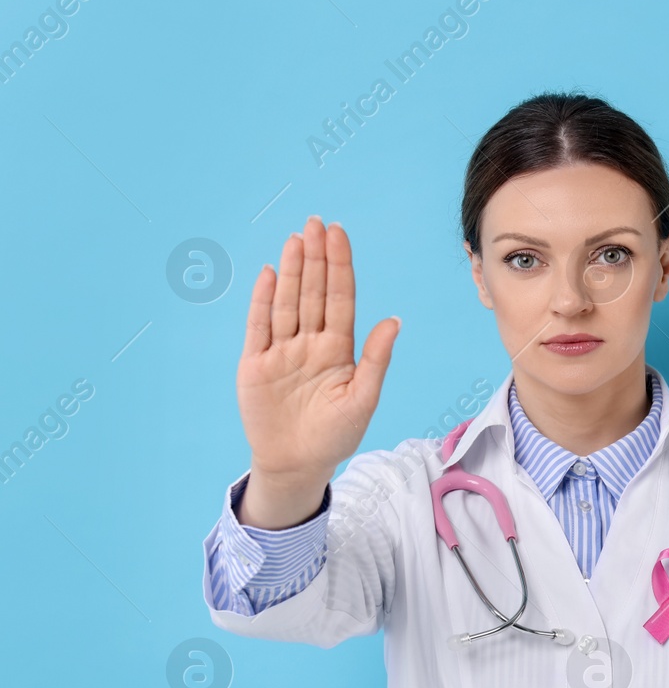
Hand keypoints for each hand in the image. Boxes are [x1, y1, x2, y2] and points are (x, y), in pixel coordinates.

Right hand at [235, 216, 400, 527]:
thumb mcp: (363, 398)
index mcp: (339, 349)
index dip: (339, 267)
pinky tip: (270, 273)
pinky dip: (264, 300)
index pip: (340, 298)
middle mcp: (310, 343)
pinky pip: (260, 326)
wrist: (297, 464)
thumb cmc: (336, 435)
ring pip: (288, 302)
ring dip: (292, 271)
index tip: (339, 235)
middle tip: (317, 223)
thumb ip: (376, 359)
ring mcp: (282, 351)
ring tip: (296, 240)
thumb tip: (394, 320)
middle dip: (315, 258)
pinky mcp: (256, 364)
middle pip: (313, 293)